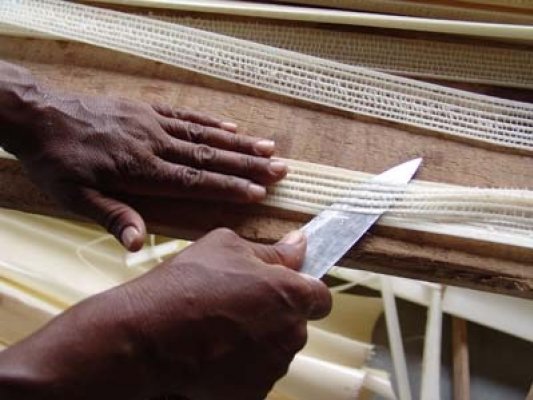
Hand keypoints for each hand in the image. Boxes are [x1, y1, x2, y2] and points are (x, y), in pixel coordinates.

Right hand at [0, 229, 330, 399]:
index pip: (321, 296)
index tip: (282, 288)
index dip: (303, 290)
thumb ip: (272, 250)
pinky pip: (257, 373)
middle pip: (296, 324)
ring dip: (259, 339)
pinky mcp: (253, 393)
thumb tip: (299, 243)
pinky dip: (243, 365)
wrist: (148, 336)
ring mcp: (272, 368)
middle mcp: (290, 334)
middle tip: (238, 305)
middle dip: (276, 314)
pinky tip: (215, 351)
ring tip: (221, 328)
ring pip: (276, 349)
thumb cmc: (186, 285)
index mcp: (291, 294)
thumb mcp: (227, 247)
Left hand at [4, 89, 286, 250]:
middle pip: (209, 157)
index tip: (258, 192)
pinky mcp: (147, 109)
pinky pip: (185, 115)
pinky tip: (231, 127)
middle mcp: (155, 145)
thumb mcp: (74, 196)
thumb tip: (137, 245)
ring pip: (204, 135)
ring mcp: (153, 124)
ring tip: (268, 148)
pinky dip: (211, 122)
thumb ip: (112, 216)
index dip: (228, 187)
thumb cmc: (57, 161)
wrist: (39, 114)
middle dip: (247, 165)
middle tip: (279, 168)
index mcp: (142, 170)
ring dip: (238, 143)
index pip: (195, 181)